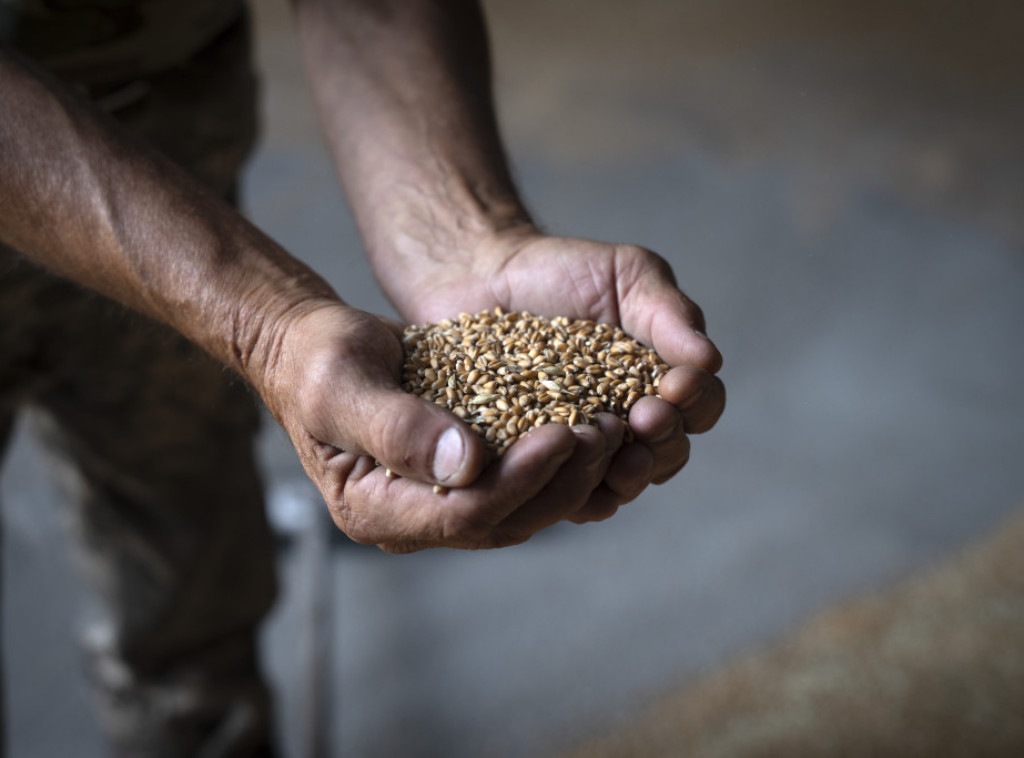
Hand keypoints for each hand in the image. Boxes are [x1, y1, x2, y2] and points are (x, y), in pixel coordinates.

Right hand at [259, 303, 628, 551]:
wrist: (312, 348)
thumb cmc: (315, 360)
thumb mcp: (341, 385)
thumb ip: (396, 427)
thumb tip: (466, 464)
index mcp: (374, 510)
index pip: (464, 514)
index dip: (520, 480)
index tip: (563, 434)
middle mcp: (412, 519)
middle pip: (505, 519)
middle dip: (561, 479)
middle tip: (605, 431)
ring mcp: (440, 501)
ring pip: (523, 506)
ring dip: (571, 473)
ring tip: (611, 427)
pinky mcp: (463, 476)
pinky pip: (521, 479)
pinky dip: (558, 458)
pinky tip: (591, 424)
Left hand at [379, 231, 725, 522]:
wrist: (483, 276)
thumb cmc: (563, 272)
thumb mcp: (626, 275)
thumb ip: (669, 312)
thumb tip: (709, 359)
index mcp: (660, 382)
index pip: (701, 407)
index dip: (697, 402)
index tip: (677, 384)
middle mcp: (630, 425)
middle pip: (667, 456)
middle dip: (664, 441)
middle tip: (645, 416)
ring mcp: (583, 449)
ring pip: (619, 486)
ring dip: (626, 477)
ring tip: (614, 453)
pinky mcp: (535, 464)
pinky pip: (560, 496)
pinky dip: (569, 491)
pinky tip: (563, 472)